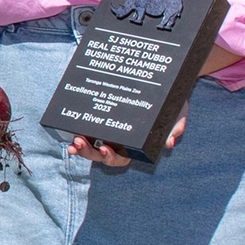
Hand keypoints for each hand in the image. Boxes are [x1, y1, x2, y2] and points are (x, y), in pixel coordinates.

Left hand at [68, 111, 185, 167]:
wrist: (166, 86)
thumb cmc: (172, 105)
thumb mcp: (177, 115)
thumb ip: (174, 128)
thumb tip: (168, 143)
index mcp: (134, 146)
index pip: (120, 158)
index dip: (110, 157)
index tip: (104, 148)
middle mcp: (119, 142)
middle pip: (100, 154)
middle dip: (88, 152)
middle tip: (78, 143)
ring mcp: (108, 132)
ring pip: (90, 145)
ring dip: (80, 146)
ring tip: (72, 140)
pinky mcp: (100, 120)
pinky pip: (86, 128)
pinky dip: (75, 129)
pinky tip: (67, 126)